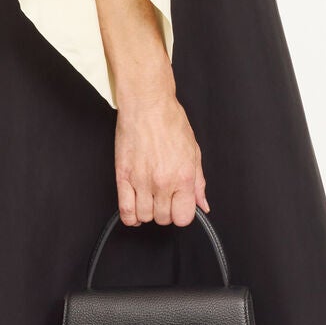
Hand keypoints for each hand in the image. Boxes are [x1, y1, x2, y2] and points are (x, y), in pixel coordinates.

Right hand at [113, 87, 208, 225]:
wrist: (147, 105)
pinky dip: (130, 216)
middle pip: (163, 218)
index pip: (183, 217)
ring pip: (144, 216)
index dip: (181, 214)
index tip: (178, 206)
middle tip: (164, 198)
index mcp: (183, 177)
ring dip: (147, 212)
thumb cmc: (171, 122)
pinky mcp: (123, 177)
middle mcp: (163, 182)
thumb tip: (202, 204)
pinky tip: (135, 208)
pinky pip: (125, 210)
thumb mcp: (194, 152)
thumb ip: (198, 182)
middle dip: (164, 212)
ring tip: (149, 199)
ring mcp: (141, 181)